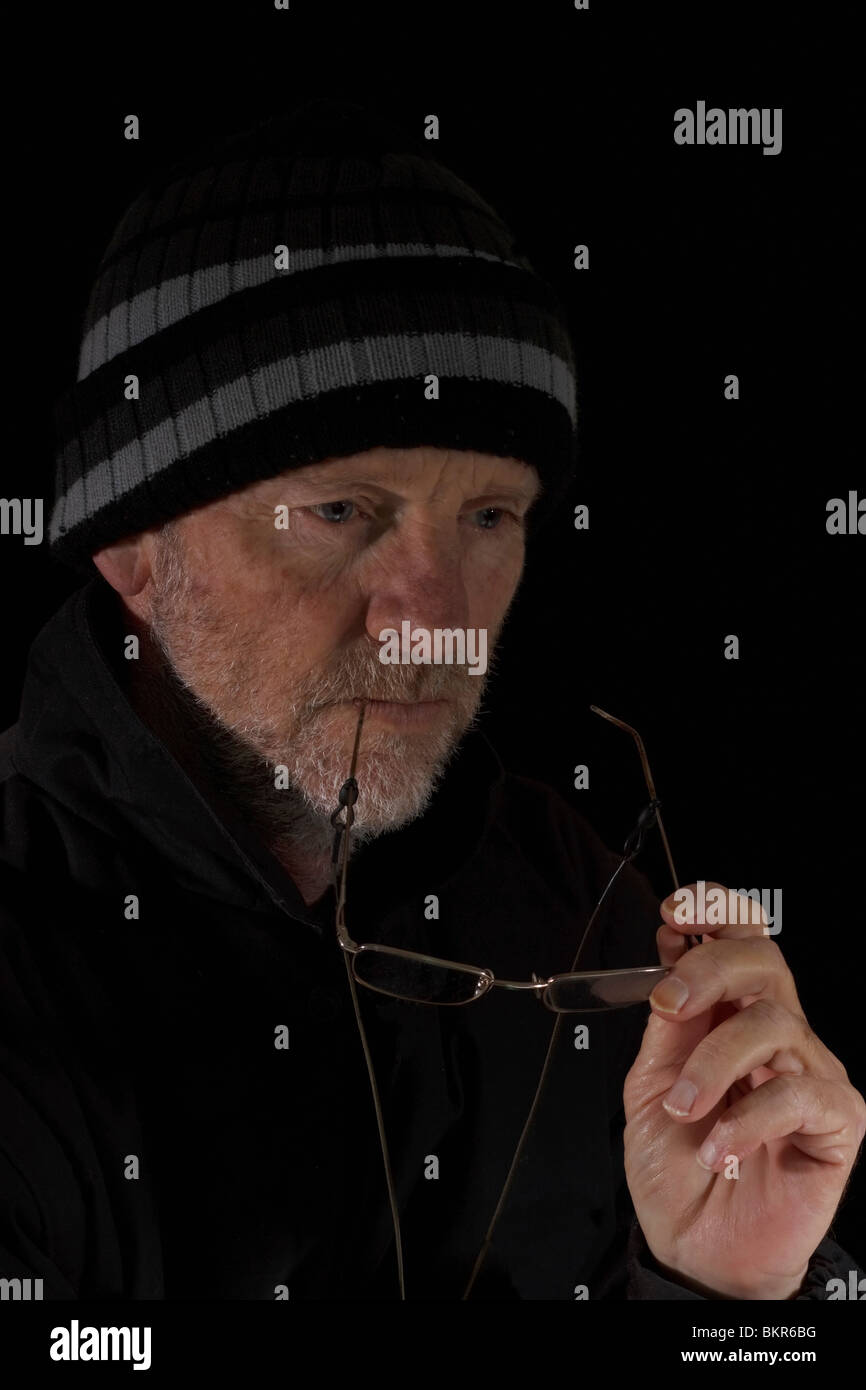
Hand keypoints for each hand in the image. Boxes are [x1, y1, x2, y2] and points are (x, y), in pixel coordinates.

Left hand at [622, 882, 865, 1298]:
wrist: (697, 1247)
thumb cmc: (677, 1171)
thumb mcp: (648, 1087)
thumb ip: (664, 1026)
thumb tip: (668, 959)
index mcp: (728, 1016)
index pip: (739, 940)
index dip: (714, 913)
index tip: (673, 914)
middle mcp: (774, 1035)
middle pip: (764, 961)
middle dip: (711, 966)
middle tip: (669, 1004)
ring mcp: (809, 1072)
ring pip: (776, 1023)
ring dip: (715, 1062)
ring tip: (684, 1109)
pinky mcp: (835, 1120)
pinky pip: (800, 1092)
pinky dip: (749, 1116)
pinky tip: (721, 1146)